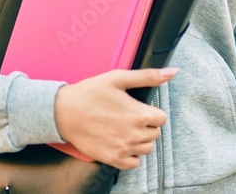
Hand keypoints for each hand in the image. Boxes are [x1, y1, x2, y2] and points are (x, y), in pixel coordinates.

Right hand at [53, 67, 177, 169]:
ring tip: (124, 129)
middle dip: (146, 125)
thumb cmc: (90, 93)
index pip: (162, 119)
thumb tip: (172, 72)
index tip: (139, 109)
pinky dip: (131, 155)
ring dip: (140, 140)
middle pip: (155, 134)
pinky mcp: (113, 159)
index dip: (152, 112)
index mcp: (139, 114)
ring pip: (146, 149)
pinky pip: (134, 163)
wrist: (64, 112)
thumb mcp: (119, 78)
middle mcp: (134, 134)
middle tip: (129, 117)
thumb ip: (148, 76)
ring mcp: (124, 149)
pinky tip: (121, 143)